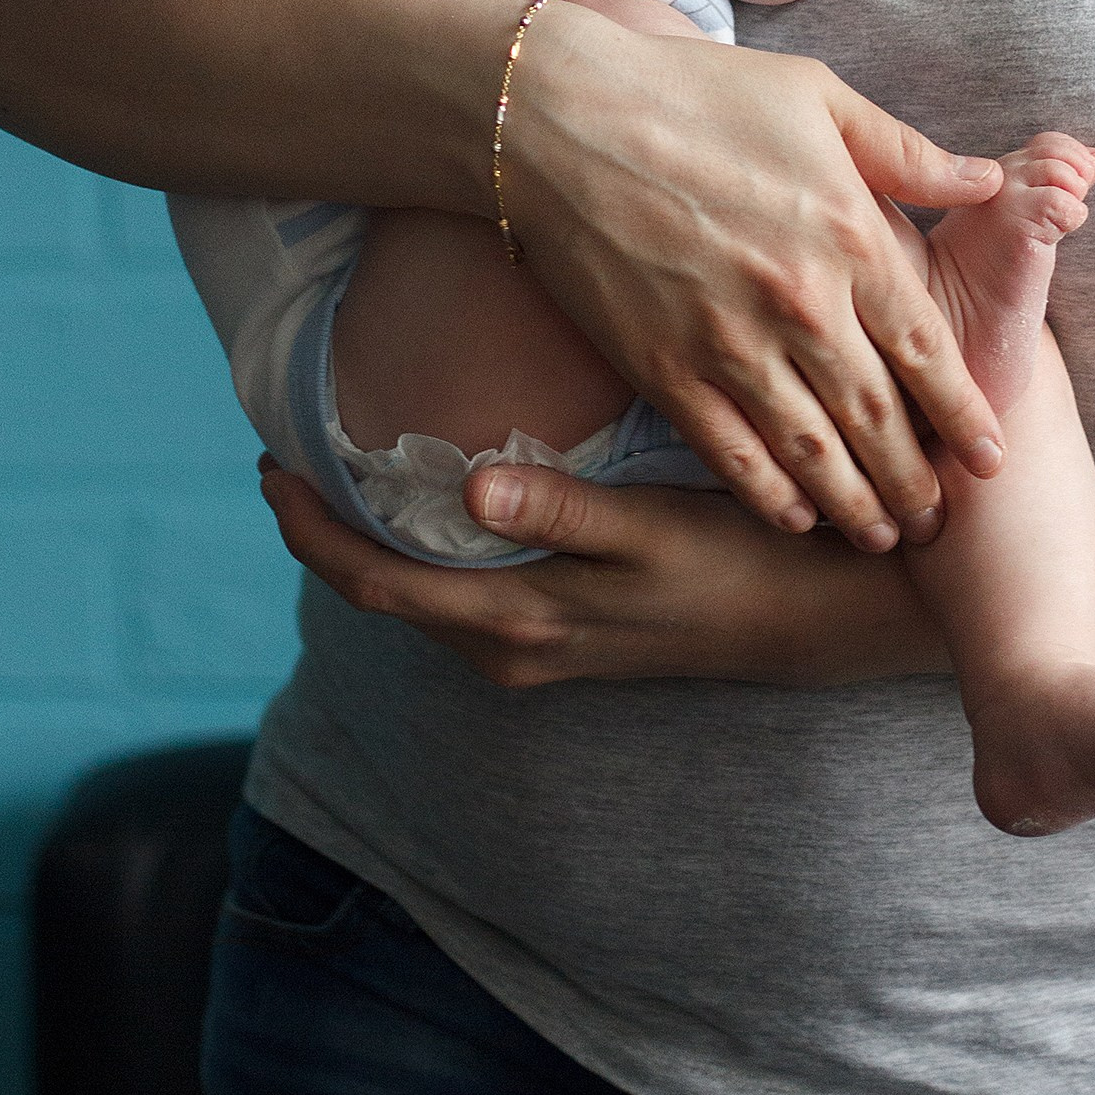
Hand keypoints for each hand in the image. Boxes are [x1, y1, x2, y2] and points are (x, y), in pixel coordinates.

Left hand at [258, 456, 945, 689]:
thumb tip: (469, 489)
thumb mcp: (656, 531)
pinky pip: (462, 595)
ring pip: (419, 595)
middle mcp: (513, 647)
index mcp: (518, 622)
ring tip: (342, 462)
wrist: (826, 621)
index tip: (268, 459)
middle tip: (286, 447)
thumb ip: (564, 511)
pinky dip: (425, 549)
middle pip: (381, 590)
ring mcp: (538, 647)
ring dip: (371, 538)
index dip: (311, 525)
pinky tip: (433, 500)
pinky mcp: (567, 633)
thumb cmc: (746, 562)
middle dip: (325, 527)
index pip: (373, 579)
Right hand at [492, 2, 1010, 549]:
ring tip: (883, 535)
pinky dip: (770, 497)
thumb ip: (905, 152)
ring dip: (855, 504)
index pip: (928, 350)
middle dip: (917, 479)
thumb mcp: (817, 98)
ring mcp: (728, 344)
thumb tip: (988, 178)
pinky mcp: (663, 369)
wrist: (560, 117)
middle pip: (878, 418)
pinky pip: (731, 455)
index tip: (991, 456)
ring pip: (812, 453)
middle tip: (940, 521)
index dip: (965, 414)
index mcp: (848, 236)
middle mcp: (799, 304)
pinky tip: (795, 519)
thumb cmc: (694, 93)